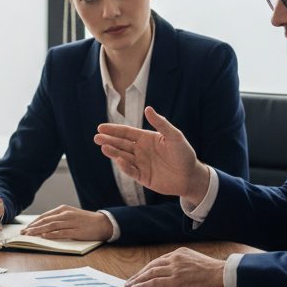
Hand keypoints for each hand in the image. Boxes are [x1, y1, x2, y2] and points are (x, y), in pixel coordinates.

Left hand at [19, 205, 112, 240]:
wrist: (102, 223)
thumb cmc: (85, 220)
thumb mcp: (71, 215)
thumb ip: (58, 218)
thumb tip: (44, 226)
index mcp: (63, 209)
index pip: (44, 216)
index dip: (33, 223)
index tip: (25, 229)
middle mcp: (65, 214)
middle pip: (45, 221)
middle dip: (32, 228)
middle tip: (23, 234)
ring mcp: (71, 222)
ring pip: (51, 226)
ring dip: (38, 231)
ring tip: (29, 236)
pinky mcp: (76, 231)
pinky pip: (61, 233)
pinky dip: (51, 235)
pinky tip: (43, 237)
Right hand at [94, 105, 211, 202]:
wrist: (191, 176)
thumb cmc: (184, 154)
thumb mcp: (174, 136)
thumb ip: (161, 123)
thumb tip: (148, 109)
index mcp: (146, 139)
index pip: (126, 133)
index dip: (114, 130)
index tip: (101, 128)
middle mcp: (140, 150)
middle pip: (121, 144)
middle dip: (108, 140)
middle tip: (96, 137)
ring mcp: (140, 164)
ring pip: (123, 157)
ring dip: (113, 152)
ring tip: (103, 147)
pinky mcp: (143, 177)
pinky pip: (131, 171)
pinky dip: (124, 166)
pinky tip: (119, 160)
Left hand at [124, 247, 225, 286]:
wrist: (223, 275)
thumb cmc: (214, 272)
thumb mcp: (197, 261)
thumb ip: (184, 264)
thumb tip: (176, 274)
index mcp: (180, 253)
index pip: (159, 261)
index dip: (148, 268)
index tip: (141, 274)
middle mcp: (175, 258)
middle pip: (151, 266)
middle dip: (139, 274)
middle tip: (130, 280)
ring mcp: (174, 269)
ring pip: (150, 273)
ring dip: (138, 280)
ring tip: (130, 285)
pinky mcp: (175, 281)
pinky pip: (154, 283)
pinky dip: (143, 286)